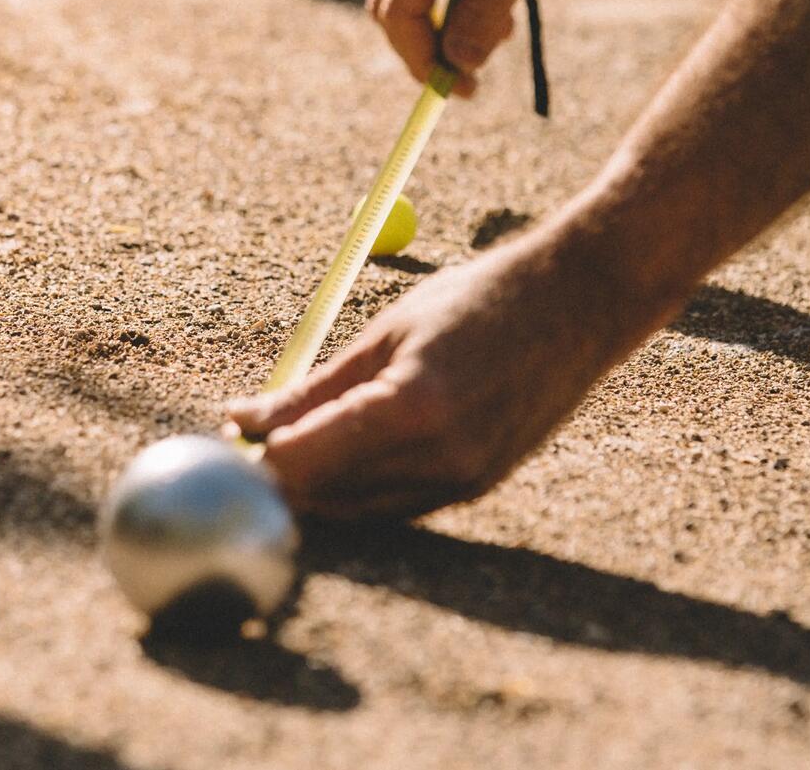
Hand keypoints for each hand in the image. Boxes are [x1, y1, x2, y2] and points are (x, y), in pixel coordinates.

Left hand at [227, 232, 665, 518]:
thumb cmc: (482, 298)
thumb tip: (242, 422)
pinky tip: (348, 449)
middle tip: (245, 445)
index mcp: (411, 407)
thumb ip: (312, 390)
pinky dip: (362, 486)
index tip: (225, 438)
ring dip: (318, 487)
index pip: (302, 461)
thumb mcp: (385, 331)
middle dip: (278, 479)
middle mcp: (441, 457)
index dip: (254, 458)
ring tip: (291, 440)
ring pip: (358, 511)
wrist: (583, 304)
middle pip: (325, 499)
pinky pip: (396, 503)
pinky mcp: (477, 488)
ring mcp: (464, 481)